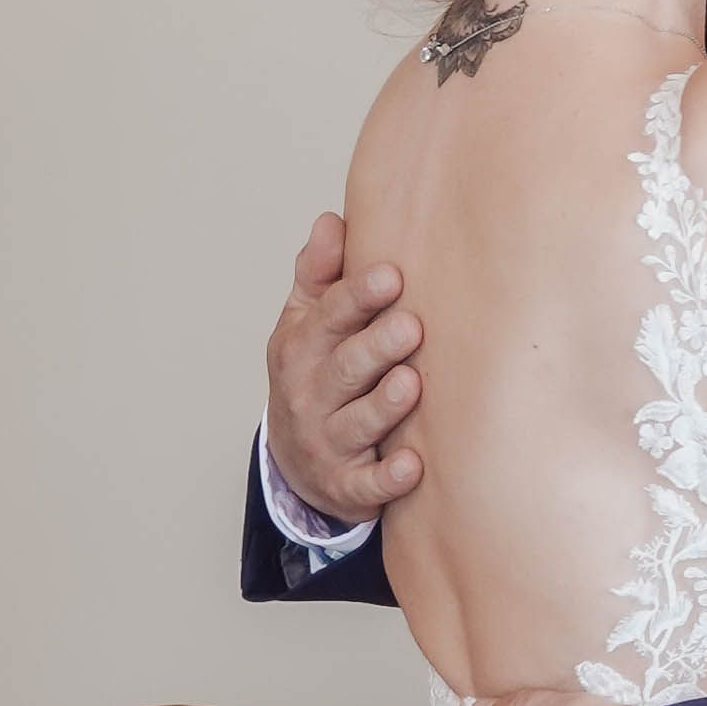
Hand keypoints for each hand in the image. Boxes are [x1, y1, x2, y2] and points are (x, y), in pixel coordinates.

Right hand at [264, 214, 424, 524]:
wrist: (294, 458)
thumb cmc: (315, 371)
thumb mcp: (306, 320)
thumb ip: (319, 273)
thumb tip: (332, 219)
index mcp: (302, 345)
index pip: (330, 316)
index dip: (358, 297)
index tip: (392, 275)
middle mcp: (309, 393)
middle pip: (344, 368)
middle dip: (376, 347)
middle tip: (412, 326)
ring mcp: (326, 441)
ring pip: (357, 424)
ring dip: (383, 407)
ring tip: (410, 384)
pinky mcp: (345, 485)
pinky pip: (366, 485)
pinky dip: (387, 479)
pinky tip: (412, 466)